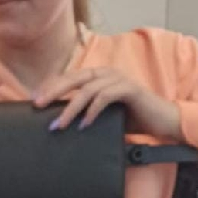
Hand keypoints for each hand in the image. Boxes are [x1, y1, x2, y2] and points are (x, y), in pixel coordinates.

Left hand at [33, 67, 182, 139]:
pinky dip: (92, 111)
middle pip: (73, 78)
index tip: (34, 99)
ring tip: (60, 124)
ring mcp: (118, 79)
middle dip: (53, 91)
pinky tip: (84, 124)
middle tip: (38, 105)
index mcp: (98, 76)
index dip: (50, 86)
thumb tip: (59, 123)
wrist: (164, 122)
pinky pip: (105, 97)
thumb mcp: (103, 115)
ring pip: (87, 89)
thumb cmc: (133, 119)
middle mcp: (107, 73)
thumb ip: (85, 112)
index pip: (69, 78)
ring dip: (71, 108)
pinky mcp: (130, 89)